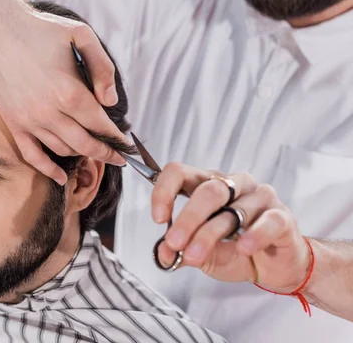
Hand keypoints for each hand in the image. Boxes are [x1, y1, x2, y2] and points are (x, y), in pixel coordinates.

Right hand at [0, 0, 126, 184]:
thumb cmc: (39, 29)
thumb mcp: (81, 35)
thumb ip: (102, 68)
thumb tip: (110, 102)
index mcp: (69, 91)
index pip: (100, 124)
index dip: (116, 137)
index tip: (127, 145)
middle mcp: (49, 111)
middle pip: (85, 143)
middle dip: (106, 153)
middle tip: (119, 158)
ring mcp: (28, 120)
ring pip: (62, 150)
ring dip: (82, 154)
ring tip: (94, 153)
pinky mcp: (13, 122)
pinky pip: (32, 155)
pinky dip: (48, 170)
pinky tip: (61, 177)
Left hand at [151, 162, 310, 292]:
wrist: (275, 268)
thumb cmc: (236, 251)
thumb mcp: (202, 254)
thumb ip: (182, 251)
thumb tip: (164, 254)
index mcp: (208, 184)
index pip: (180, 172)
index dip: (165, 191)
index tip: (158, 218)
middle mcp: (234, 184)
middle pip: (207, 190)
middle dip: (187, 218)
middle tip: (174, 243)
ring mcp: (260, 197)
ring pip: (232, 209)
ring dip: (209, 234)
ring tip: (195, 256)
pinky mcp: (282, 216)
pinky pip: (267, 221)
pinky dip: (253, 235)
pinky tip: (242, 248)